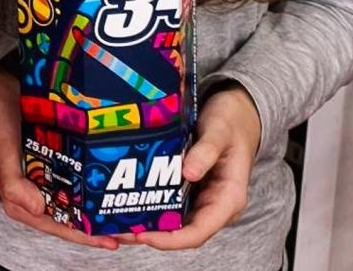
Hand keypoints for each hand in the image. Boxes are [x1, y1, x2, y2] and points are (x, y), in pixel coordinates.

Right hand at [0, 69, 119, 250]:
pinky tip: (114, 184)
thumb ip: (13, 182)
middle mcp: (34, 195)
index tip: (113, 240)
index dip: (86, 237)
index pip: (58, 227)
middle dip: (101, 227)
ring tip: (130, 213)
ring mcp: (44, 180)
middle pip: (72, 220)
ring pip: (77, 203)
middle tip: (133, 231)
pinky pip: (76, 182)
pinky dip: (93, 186)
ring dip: (101, 209)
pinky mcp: (51, 164)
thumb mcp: (2, 150)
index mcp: (19, 200)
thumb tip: (37, 210)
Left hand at [120, 86, 260, 250]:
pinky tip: (125, 201)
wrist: (237, 113)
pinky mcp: (190, 189)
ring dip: (146, 225)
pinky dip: (150, 206)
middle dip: (151, 235)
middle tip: (118, 231)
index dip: (171, 239)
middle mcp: (214, 206)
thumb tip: (189, 173)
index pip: (199, 232)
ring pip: (174, 222)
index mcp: (228, 200)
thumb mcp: (220, 132)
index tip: (144, 235)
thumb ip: (206, 152)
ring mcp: (202, 199)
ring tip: (115, 223)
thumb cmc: (230, 122)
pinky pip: (170, 204)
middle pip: (182, 232)